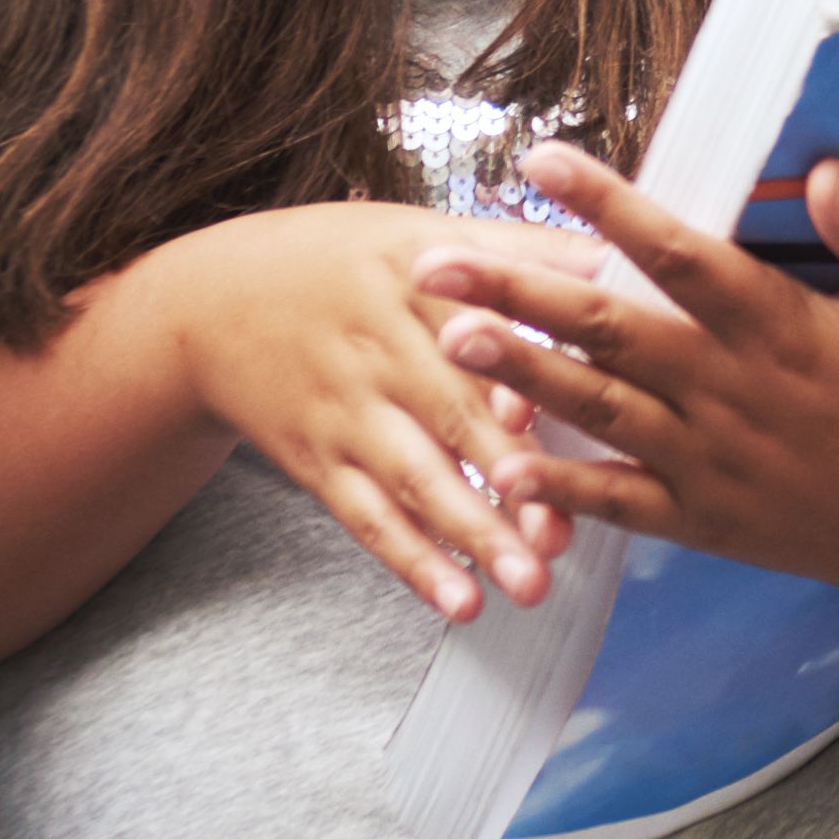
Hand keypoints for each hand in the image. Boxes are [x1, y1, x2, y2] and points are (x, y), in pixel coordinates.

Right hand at [144, 204, 558, 618]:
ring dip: (473, 536)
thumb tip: (626, 253)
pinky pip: (370, 518)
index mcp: (417, 281)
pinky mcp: (319, 462)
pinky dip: (414, 563)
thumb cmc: (346, 264)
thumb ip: (525, 249)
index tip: (544, 412)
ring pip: (416, 479)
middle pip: (450, 415)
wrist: (211, 303)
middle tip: (566, 534)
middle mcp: (380, 348)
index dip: (507, 371)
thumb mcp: (424, 234)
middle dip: (511, 477)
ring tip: (531, 586)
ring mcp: (347, 411)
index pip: (472, 326)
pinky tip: (460, 603)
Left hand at [421, 150, 838, 605]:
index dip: (608, 207)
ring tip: (449, 340)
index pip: (682, 255)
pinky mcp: (705, 519)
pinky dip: (561, 488)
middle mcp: (735, 393)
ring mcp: (713, 462)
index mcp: (785, 331)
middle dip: (518, 293)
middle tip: (434, 261)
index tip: (542, 160)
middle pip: (610, 332)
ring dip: (520, 375)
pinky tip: (500, 467)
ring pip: (600, 409)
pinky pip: (621, 503)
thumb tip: (827, 169)